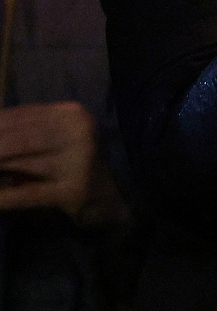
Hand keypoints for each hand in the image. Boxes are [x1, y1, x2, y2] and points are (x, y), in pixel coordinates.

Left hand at [0, 101, 122, 223]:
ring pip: (21, 162)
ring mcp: (78, 161)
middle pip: (19, 137)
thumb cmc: (74, 162)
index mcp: (72, 114)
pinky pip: (29, 194)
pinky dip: (4, 196)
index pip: (21, 115)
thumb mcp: (58, 136)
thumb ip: (26, 130)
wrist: (111, 195)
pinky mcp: (73, 190)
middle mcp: (79, 132)